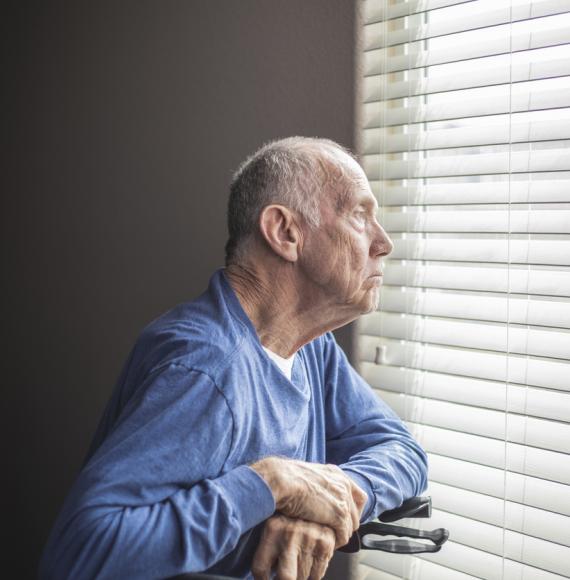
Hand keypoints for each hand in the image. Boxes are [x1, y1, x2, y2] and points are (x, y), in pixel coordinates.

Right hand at [251, 457, 366, 547]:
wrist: (281, 480)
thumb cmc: (284, 479)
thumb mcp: (306, 477)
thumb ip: (316, 486)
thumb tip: (313, 498)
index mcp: (336, 474)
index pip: (358, 496)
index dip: (352, 510)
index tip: (344, 519)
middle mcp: (343, 485)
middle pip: (355, 514)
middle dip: (345, 526)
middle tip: (332, 534)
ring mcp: (343, 499)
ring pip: (350, 527)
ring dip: (339, 535)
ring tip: (325, 540)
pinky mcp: (339, 515)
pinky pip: (344, 535)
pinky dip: (335, 543)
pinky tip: (324, 543)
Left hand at [251, 514, 335, 579]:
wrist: (312, 497)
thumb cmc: (286, 518)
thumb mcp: (270, 526)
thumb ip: (265, 548)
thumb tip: (262, 575)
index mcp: (272, 528)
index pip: (260, 569)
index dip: (262, 579)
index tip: (266, 578)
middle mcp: (290, 533)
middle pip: (285, 578)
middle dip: (284, 579)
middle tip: (284, 574)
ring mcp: (310, 538)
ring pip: (302, 578)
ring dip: (298, 575)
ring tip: (296, 562)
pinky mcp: (326, 544)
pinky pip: (317, 575)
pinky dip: (312, 574)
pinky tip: (308, 560)